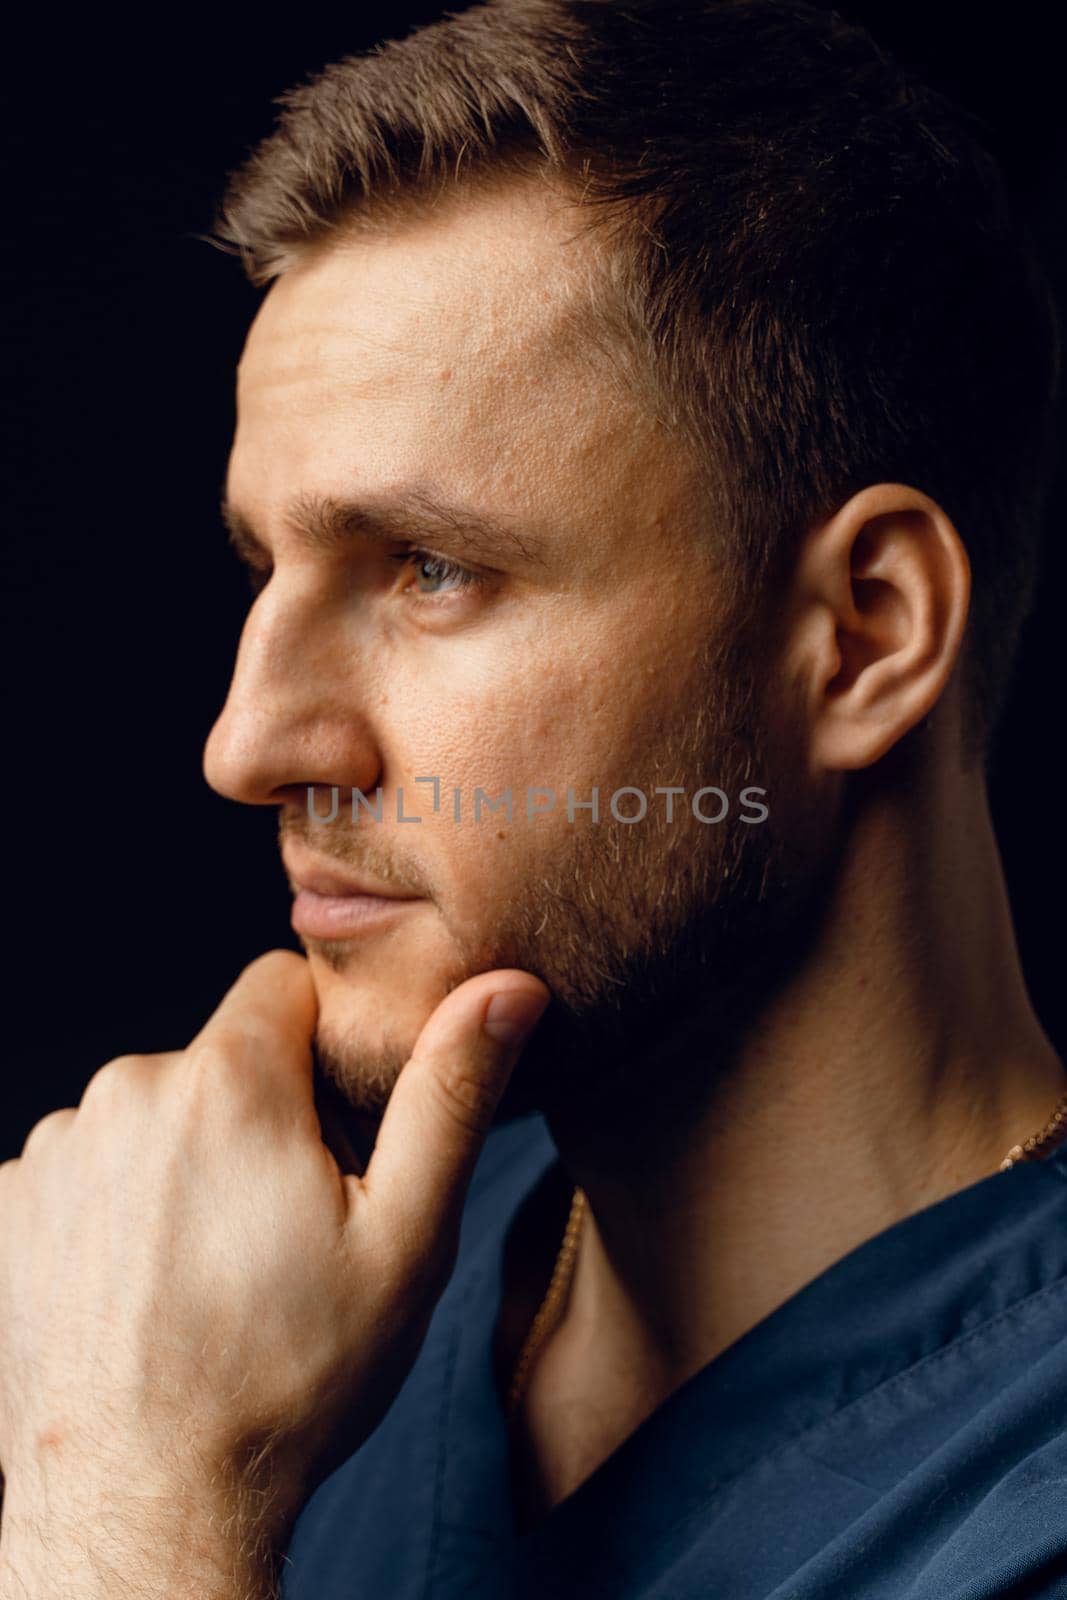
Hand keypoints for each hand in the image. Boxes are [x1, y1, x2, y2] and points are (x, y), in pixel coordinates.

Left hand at [0, 951, 548, 1579]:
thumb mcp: (405, 1239)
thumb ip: (452, 1094)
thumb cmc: (289, 1379)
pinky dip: (116, 1206)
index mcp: (226, 1081)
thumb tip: (505, 986)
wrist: (149, 1507)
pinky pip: (86, 1167)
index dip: (324, 1054)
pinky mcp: (8, 1208)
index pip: (284, 987)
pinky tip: (143, 1286)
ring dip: (183, 1162)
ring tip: (212, 1268)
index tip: (336, 1138)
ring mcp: (53, 1152)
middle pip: (218, 1060)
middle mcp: (124, 1091)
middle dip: (258, 1116)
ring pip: (151, 1115)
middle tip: (285, 1225)